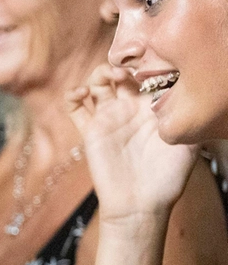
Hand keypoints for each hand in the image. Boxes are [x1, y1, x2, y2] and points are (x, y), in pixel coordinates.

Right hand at [67, 64, 198, 223]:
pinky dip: (73, 95)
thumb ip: (187, 116)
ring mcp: (109, 118)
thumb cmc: (168, 178)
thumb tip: (187, 91)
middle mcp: (131, 109)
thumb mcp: (190, 143)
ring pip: (98, 83)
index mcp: (155, 108)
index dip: (148, 63)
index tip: (152, 60)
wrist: (140, 204)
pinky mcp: (90, 131)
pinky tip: (81, 94)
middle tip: (129, 69)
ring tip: (109, 78)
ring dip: (100, 73)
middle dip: (124, 64)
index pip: (149, 75)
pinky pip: (75, 108)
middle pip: (122, 73)